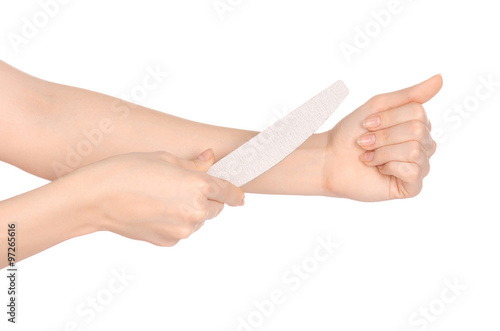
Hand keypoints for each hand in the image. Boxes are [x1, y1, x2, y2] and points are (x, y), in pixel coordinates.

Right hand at [66, 149, 244, 245]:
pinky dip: (175, 223)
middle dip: (206, 199)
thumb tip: (210, 158)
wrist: (97, 198)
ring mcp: (183, 230)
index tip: (238, 197)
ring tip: (162, 198)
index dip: (235, 194)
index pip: (227, 192)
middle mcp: (195, 211)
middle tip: (183, 189)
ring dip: (189, 211)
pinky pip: (181, 231)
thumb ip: (193, 164)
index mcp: (199, 186)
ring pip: (197, 221)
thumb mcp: (164, 158)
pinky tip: (154, 211)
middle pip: (214, 208)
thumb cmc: (127, 171)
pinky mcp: (169, 242)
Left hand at [321, 74, 442, 200]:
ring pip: (416, 150)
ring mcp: (419, 166)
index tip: (367, 124)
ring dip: (383, 151)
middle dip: (384, 136)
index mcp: (418, 124)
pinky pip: (414, 171)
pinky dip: (390, 167)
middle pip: (418, 131)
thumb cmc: (352, 133)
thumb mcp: (379, 106)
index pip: (418, 112)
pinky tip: (379, 170)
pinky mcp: (412, 187)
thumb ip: (411, 95)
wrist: (330, 160)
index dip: (388, 118)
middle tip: (365, 142)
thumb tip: (441, 78)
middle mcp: (423, 145)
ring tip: (369, 156)